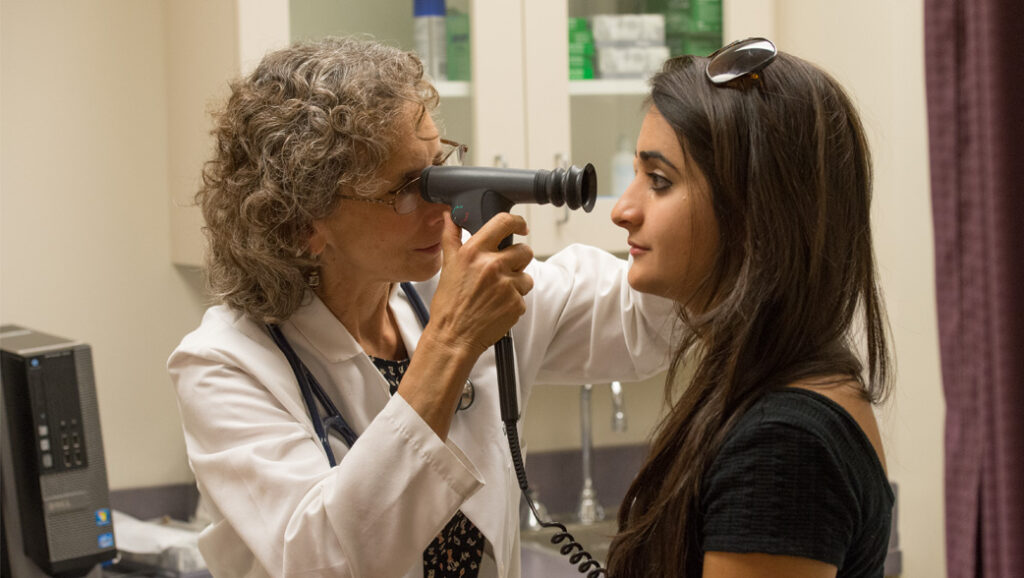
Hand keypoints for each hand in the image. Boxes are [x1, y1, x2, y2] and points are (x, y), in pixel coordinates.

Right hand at [425, 212, 533, 357]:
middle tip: (502, 271)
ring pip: (526, 275)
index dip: (517, 222)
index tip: (520, 226)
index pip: (504, 223)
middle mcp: (492, 265)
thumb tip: (450, 217)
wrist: (453, 336)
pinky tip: (497, 306)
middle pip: (524, 250)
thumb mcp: (448, 266)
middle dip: (517, 259)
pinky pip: (523, 296)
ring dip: (516, 282)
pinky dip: (513, 301)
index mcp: (474, 252)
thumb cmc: (448, 304)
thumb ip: (452, 237)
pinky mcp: (516, 303)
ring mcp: (506, 285)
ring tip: (496, 293)